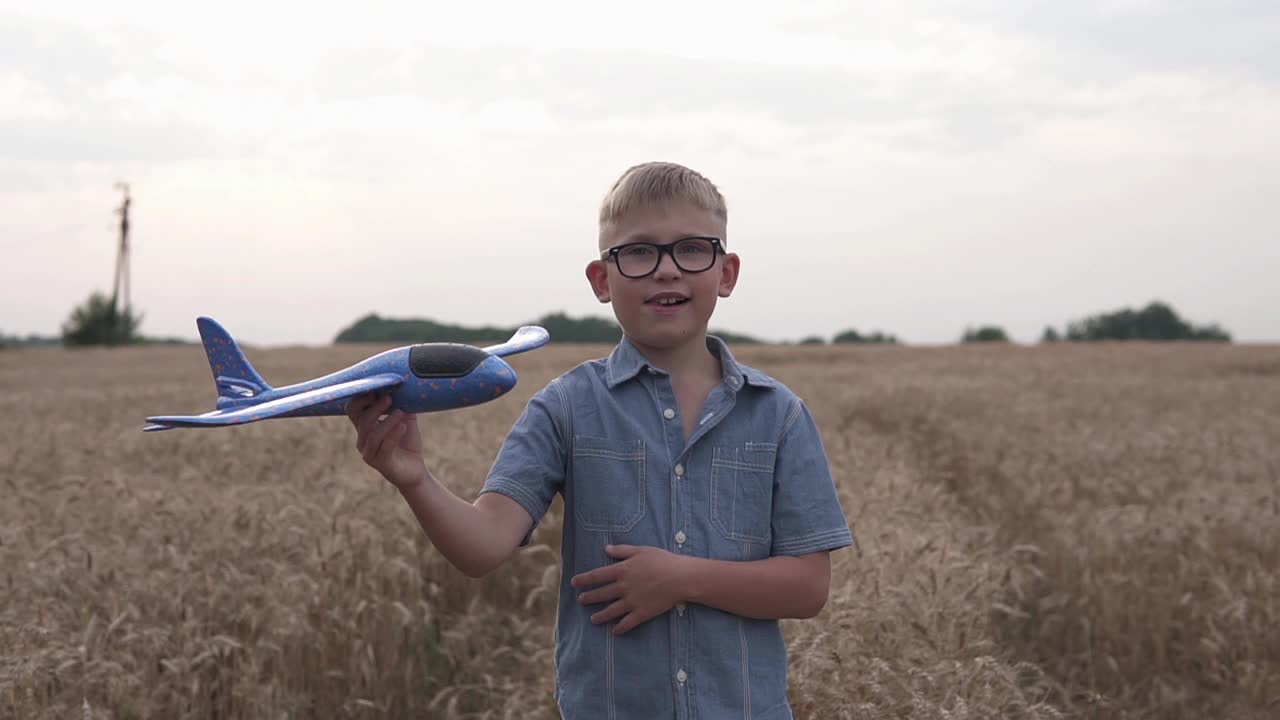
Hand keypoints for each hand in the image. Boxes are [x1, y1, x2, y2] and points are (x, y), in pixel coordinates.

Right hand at [346, 392, 426, 489]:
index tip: (375, 386)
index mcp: (365, 427)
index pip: (354, 410)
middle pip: (362, 420)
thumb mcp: (405, 420)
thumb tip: (403, 386)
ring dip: (387, 421)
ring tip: (400, 411)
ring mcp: (370, 453)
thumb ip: (401, 405)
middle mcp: (363, 440)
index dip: (361, 398)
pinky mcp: (381, 464)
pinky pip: (385, 447)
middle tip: (388, 397)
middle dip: (375, 407)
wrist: (415, 470)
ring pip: (373, 434)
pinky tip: (403, 426)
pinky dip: (394, 435)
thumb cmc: (407, 443)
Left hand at [570, 545, 690, 634]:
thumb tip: (606, 549)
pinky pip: (627, 623)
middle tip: (581, 600)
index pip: (597, 576)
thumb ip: (622, 550)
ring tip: (592, 619)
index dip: (584, 579)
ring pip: (611, 611)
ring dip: (600, 616)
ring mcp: (632, 602)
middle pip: (601, 594)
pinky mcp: (642, 613)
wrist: (680, 577)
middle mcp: (623, 587)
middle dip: (589, 598)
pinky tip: (614, 631)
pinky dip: (620, 628)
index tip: (574, 583)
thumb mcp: (641, 550)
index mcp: (622, 570)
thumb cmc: (662, 560)